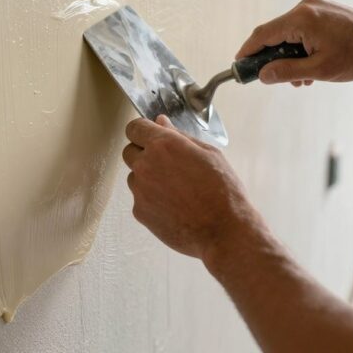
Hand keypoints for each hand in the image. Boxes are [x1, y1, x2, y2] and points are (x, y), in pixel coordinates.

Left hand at [122, 115, 249, 259]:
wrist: (223, 230)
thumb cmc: (222, 191)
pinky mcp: (140, 212)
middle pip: (129, 152)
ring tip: (176, 189)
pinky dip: (152, 200)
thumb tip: (161, 122)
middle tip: (167, 164)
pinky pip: (140, 199)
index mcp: (163, 145)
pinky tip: (174, 206)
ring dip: (147, 178)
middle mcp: (146, 165)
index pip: (134, 128)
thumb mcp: (209, 153)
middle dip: (143, 154)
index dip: (142, 131)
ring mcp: (140, 190)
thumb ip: (179, 135)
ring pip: (134, 177)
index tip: (149, 136)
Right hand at [236, 0, 352, 86]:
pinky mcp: (325, 10)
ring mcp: (317, 6)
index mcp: (302, 18)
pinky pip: (303, 28)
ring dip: (290, 55)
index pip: (263, 34)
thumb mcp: (319, 70)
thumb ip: (286, 72)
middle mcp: (306, 7)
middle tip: (276, 79)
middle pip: (275, 33)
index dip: (248, 51)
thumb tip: (262, 75)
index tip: (239, 65)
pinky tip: (312, 64)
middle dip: (273, 58)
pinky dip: (301, 46)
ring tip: (302, 78)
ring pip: (290, 32)